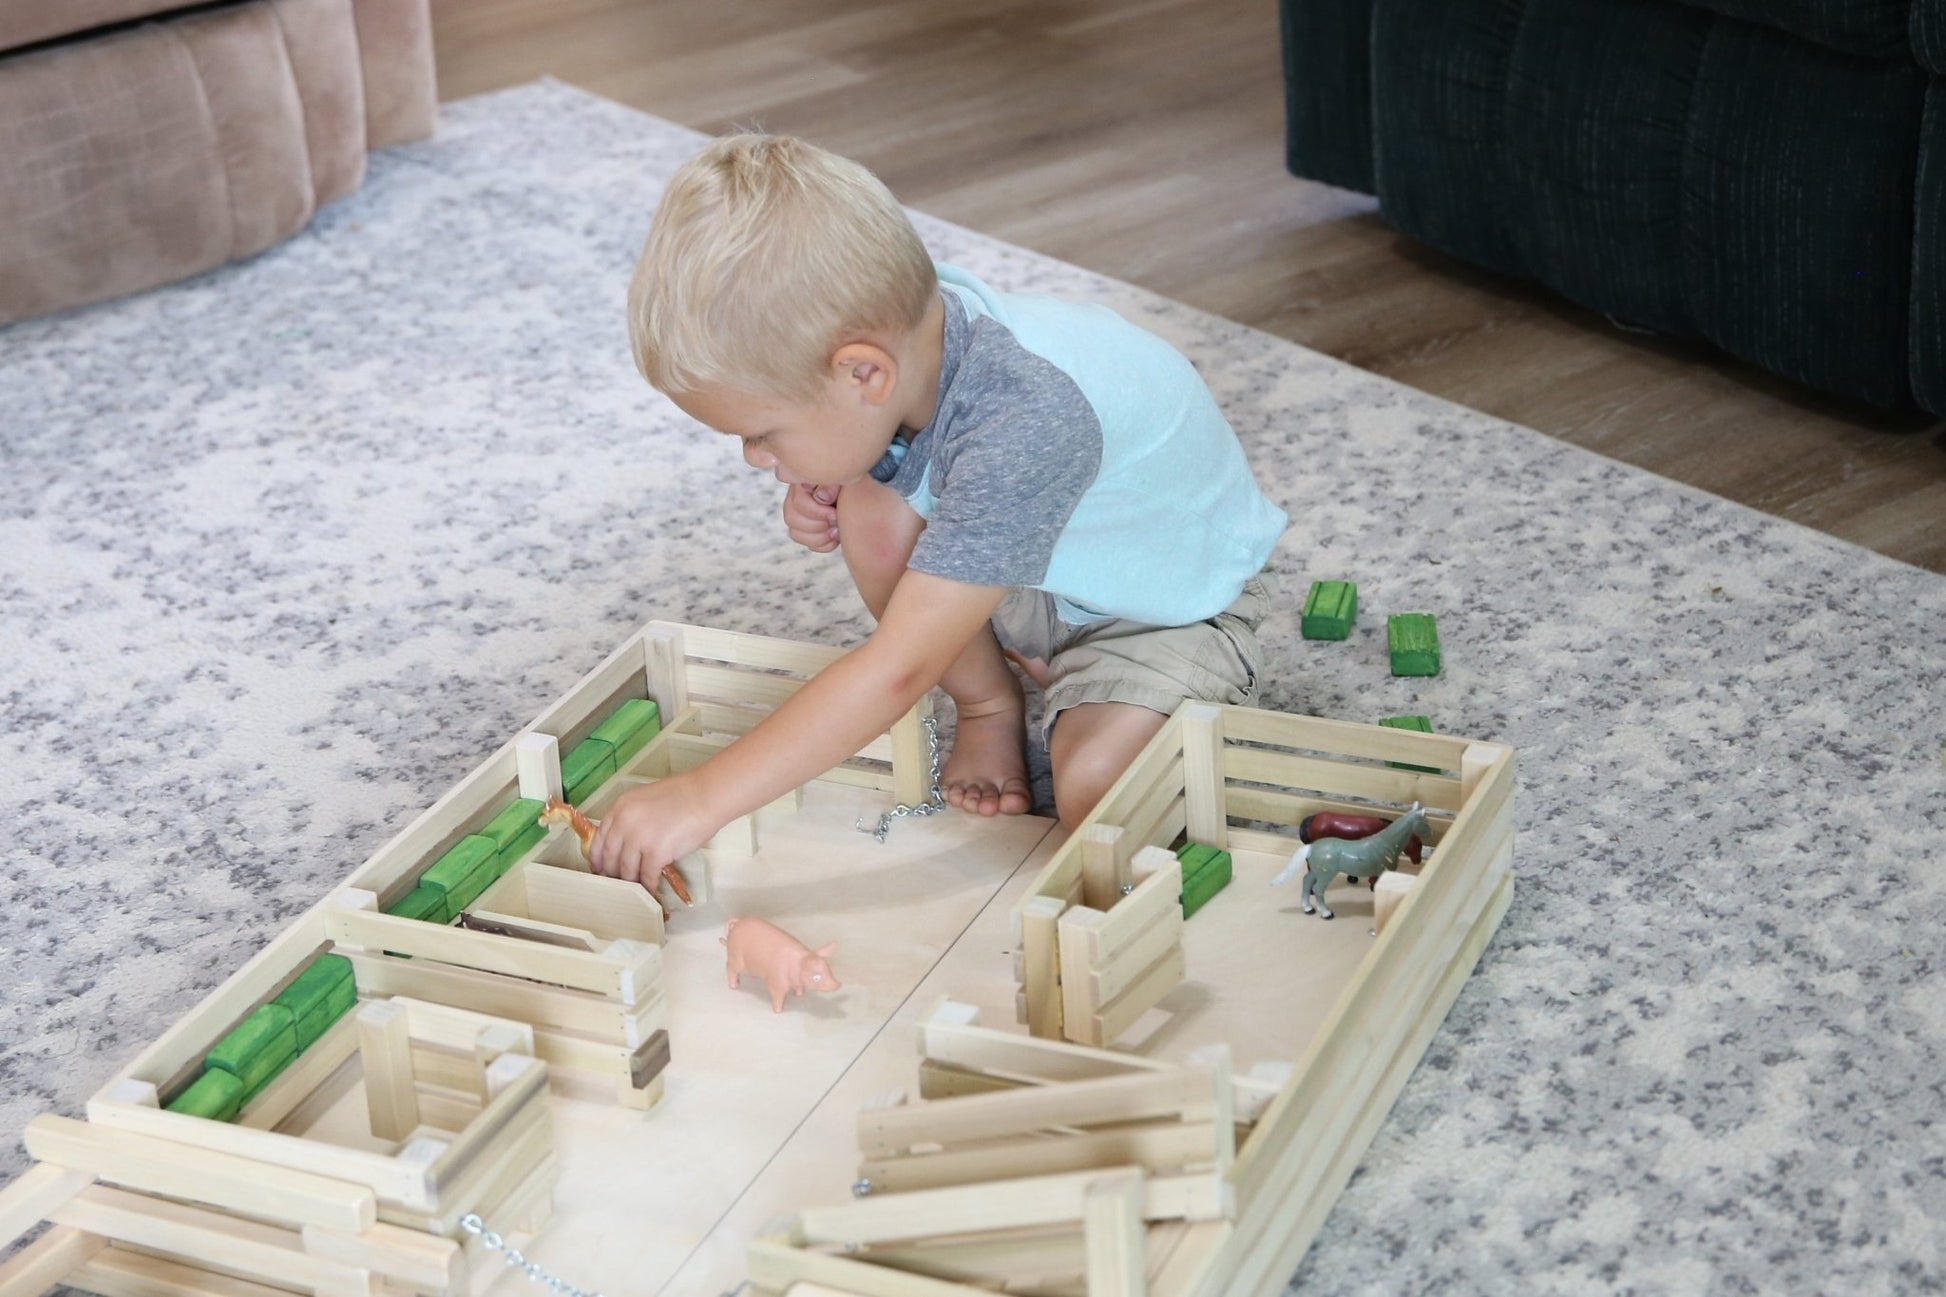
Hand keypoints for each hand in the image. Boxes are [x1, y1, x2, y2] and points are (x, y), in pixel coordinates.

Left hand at [588, 776, 714, 893]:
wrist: (706, 796)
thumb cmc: (684, 795)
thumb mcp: (646, 800)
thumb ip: (632, 817)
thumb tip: (628, 842)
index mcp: (620, 808)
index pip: (600, 838)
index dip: (598, 856)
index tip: (599, 867)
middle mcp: (624, 823)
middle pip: (611, 856)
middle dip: (613, 872)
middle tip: (617, 882)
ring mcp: (639, 839)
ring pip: (627, 869)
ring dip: (631, 881)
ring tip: (636, 888)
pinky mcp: (656, 853)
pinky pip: (647, 876)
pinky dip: (649, 886)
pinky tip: (651, 890)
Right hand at [782, 483, 841, 552]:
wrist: (857, 490)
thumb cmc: (848, 481)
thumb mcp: (841, 477)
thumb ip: (831, 485)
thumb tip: (822, 497)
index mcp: (802, 483)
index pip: (798, 503)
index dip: (817, 512)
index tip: (835, 513)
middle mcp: (794, 499)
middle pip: (791, 519)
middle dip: (818, 525)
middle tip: (836, 521)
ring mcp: (798, 516)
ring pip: (796, 534)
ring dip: (820, 537)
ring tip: (837, 529)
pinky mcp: (808, 531)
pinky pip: (808, 544)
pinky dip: (825, 545)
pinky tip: (837, 535)